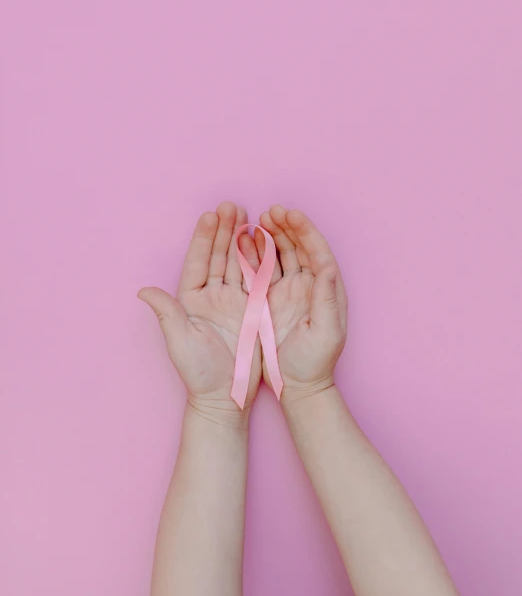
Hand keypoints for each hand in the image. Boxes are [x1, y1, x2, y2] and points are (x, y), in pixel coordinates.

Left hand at [138, 202, 261, 425]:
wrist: (226, 396)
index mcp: (191, 300)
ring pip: (238, 263)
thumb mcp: (180, 341)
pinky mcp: (253, 309)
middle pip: (218, 256)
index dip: (203, 238)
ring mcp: (233, 301)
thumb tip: (143, 291)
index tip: (210, 216)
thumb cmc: (198, 372)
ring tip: (249, 215)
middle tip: (231, 205)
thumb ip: (166, 313)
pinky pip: (256, 279)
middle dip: (224, 230)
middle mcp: (211, 296)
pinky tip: (264, 240)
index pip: (198, 262)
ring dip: (242, 239)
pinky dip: (260, 259)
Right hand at [239, 205, 347, 403]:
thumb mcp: (326, 333)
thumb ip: (327, 299)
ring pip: (279, 254)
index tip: (291, 214)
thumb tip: (329, 268)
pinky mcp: (269, 298)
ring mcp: (288, 290)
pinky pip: (261, 270)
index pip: (317, 251)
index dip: (305, 231)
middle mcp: (309, 284)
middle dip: (285, 226)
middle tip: (270, 210)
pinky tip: (243, 241)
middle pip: (298, 247)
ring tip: (256, 219)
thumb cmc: (316, 362)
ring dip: (270, 235)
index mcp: (326, 289)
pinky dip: (254, 254)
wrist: (298, 386)